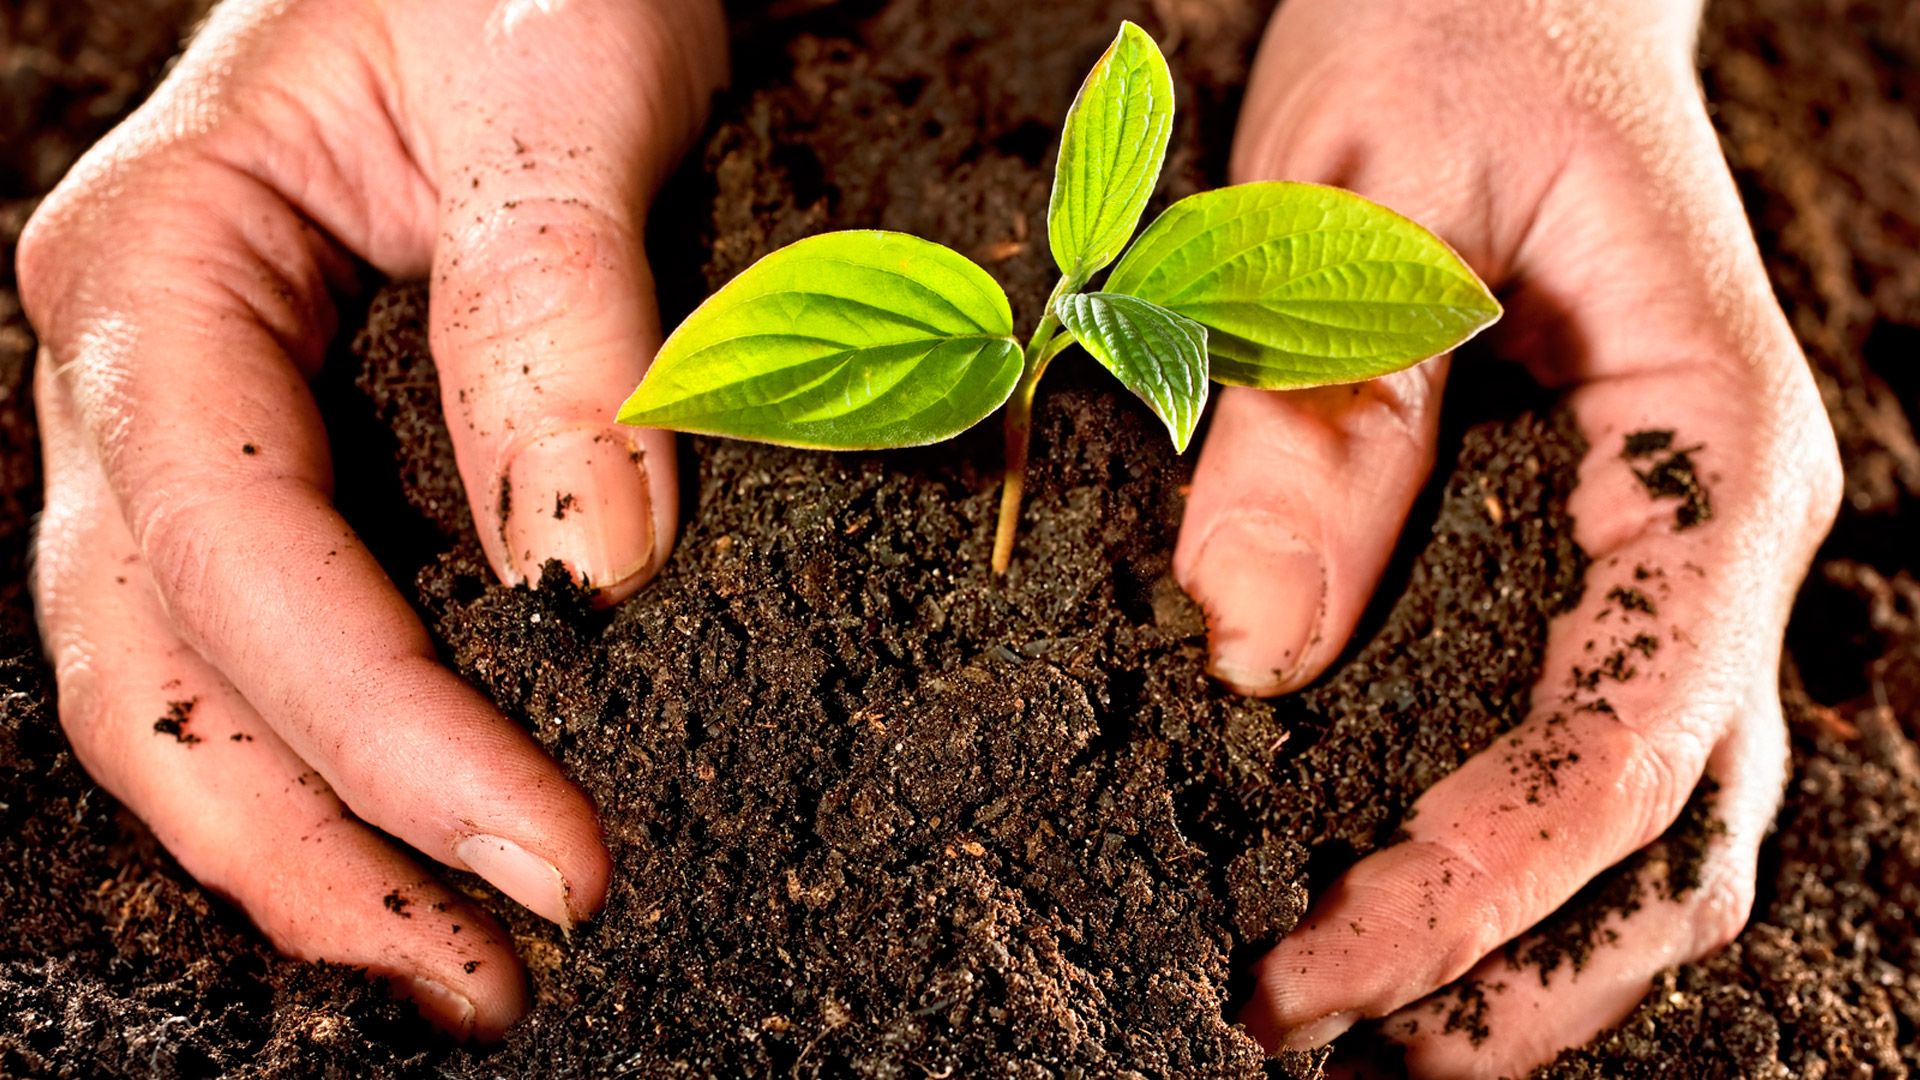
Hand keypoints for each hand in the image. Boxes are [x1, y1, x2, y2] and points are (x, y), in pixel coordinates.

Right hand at [20, 0, 724, 1038]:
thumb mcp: (548, 100)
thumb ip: (558, 322)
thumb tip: (593, 572)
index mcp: (160, 266)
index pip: (245, 556)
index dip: (390, 734)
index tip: (552, 857)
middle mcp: (143, 370)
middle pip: (164, 671)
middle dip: (315, 852)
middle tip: (486, 980)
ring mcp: (205, 426)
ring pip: (191, 687)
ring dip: (317, 844)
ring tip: (467, 968)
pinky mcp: (297, 457)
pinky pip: (278, 641)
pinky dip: (346, 762)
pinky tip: (436, 839)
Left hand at [1174, 0, 1840, 1072]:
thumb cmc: (1456, 32)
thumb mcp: (1348, 195)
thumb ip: (1318, 418)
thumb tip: (1244, 651)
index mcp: (1707, 442)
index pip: (1629, 734)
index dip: (1484, 886)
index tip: (1321, 970)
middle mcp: (1719, 527)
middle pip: (1680, 835)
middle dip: (1513, 973)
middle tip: (1319, 1039)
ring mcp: (1671, 556)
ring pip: (1663, 826)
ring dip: (1528, 953)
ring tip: (1362, 1028)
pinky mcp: (1600, 559)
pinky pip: (1597, 749)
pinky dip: (1515, 861)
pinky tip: (1398, 895)